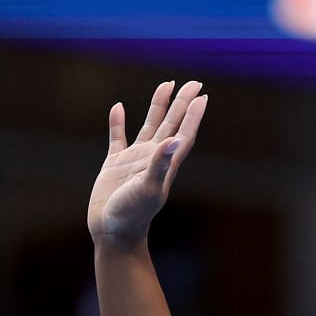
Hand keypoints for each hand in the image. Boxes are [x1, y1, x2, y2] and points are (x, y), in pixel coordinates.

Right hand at [88, 81, 207, 247]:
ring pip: (150, 126)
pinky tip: (118, 107)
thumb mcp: (148, 190)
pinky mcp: (115, 164)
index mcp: (165, 164)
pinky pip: (118, 136)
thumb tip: (175, 140)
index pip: (184, 134)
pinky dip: (118, 121)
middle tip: (194, 82)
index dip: (194, 116)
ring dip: (158, 106)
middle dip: (182, 104)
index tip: (203, 96)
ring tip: (166, 85)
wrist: (113, 233)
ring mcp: (134, 160)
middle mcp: (153, 158)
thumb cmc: (132, 215)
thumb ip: (161, 165)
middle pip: (171, 124)